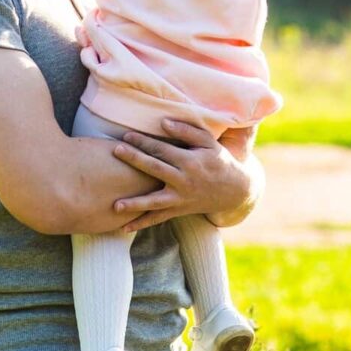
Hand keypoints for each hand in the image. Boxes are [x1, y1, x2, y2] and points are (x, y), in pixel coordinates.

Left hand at [110, 119, 255, 232]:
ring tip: (115, 205)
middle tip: (115, 151)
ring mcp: (180, 198)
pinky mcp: (178, 210)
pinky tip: (124, 228)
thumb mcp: (210, 142)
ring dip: (135, 203)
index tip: (126, 136)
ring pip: (154, 201)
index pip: (162, 149)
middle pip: (154, 168)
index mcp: (190, 161)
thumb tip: (163, 123)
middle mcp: (183, 180)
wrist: (235, 191)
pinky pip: (158, 219)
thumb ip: (187, 131)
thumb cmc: (219, 161)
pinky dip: (142, 223)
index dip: (143, 141)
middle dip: (134, 159)